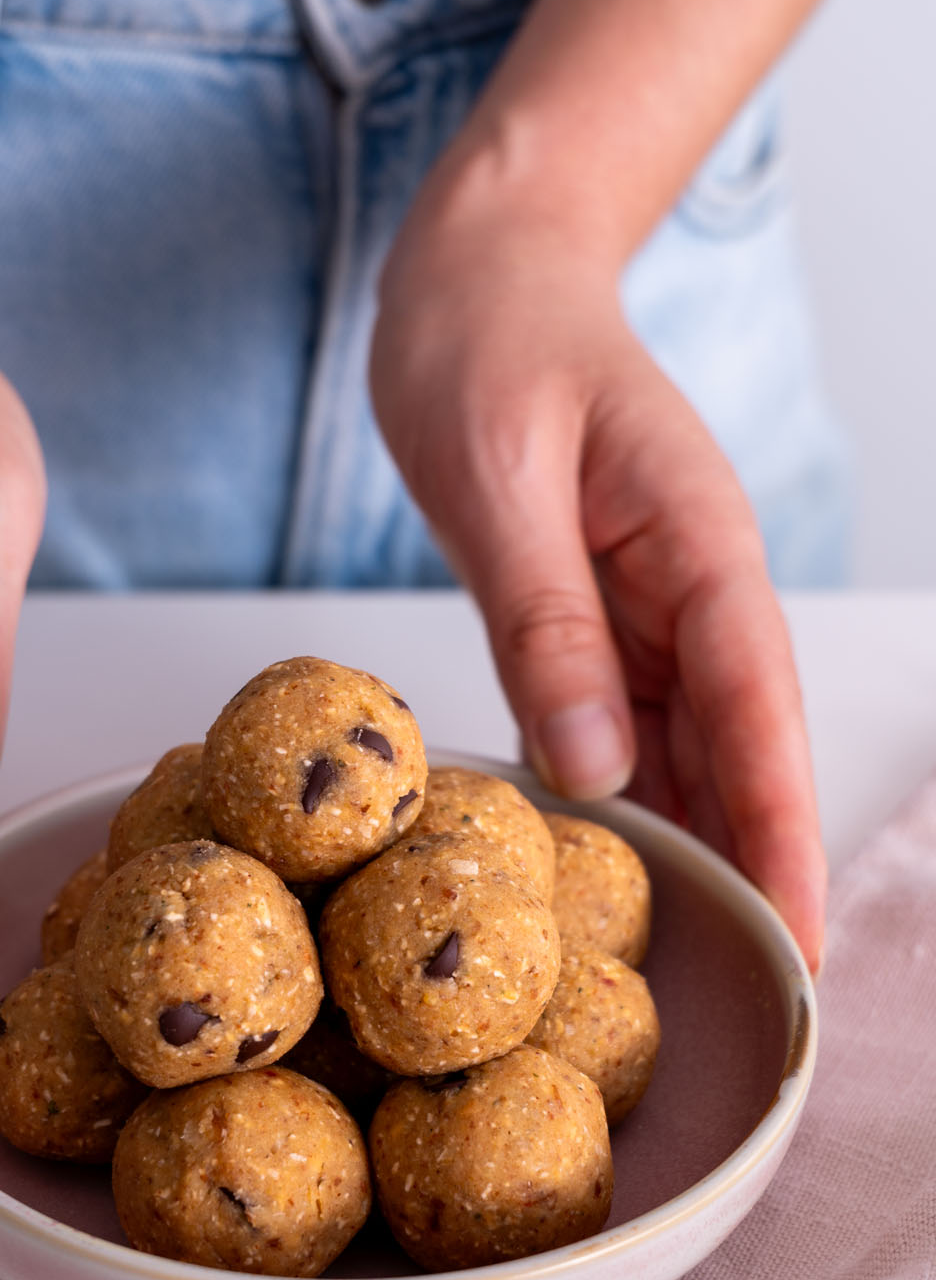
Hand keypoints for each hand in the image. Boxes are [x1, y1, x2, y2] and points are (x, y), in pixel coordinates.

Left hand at [371, 161, 825, 972]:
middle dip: (758, 870)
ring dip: (699, 852)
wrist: (478, 279)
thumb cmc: (487, 345)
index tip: (802, 936)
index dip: (782, 830)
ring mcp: (654, 612)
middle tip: (764, 1000)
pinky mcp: (603, 627)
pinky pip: (628, 732)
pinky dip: (629, 805)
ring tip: (696, 970)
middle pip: (744, 752)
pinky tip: (616, 875)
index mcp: (698, 544)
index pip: (761, 708)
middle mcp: (695, 591)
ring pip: (693, 754)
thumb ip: (547, 623)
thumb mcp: (501, 478)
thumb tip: (594, 768)